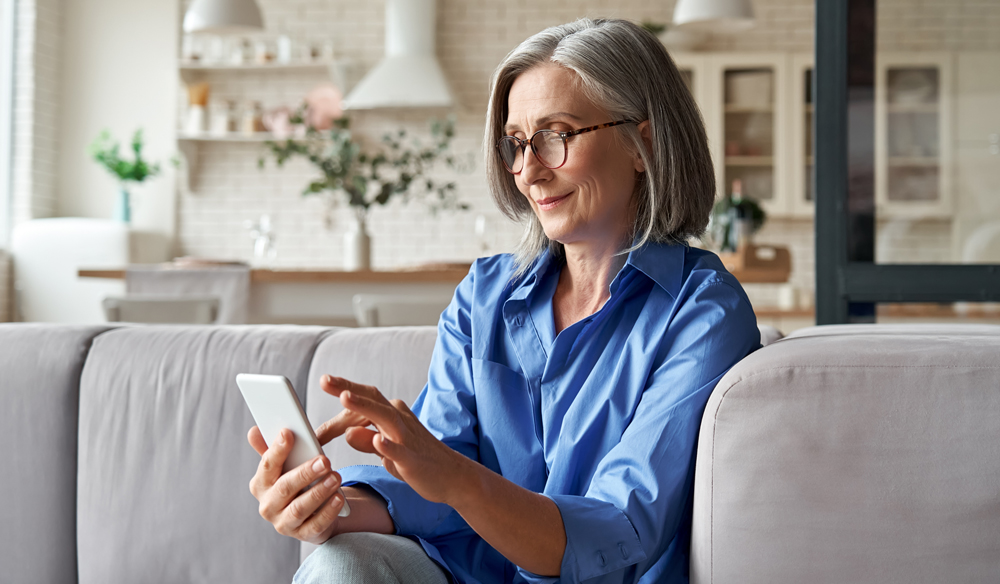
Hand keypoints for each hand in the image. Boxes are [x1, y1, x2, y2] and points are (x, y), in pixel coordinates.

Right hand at [247, 427, 347, 543]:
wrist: (310, 513)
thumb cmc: (296, 483)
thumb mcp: (285, 466)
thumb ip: (272, 449)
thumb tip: (254, 431)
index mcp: (260, 484)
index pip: (267, 466)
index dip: (277, 450)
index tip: (288, 433)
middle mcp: (268, 506)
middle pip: (285, 488)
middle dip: (305, 473)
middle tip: (324, 460)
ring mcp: (283, 523)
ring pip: (299, 508)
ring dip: (318, 492)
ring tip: (335, 477)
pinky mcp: (303, 535)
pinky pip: (315, 525)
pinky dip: (328, 512)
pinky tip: (338, 498)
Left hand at [321, 375, 467, 505]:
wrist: (453, 477)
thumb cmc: (418, 461)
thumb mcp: (386, 451)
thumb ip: (367, 440)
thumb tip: (347, 432)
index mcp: (392, 415)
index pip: (364, 402)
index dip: (342, 397)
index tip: (323, 385)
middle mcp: (400, 420)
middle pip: (372, 399)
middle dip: (348, 388)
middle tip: (325, 380)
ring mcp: (408, 438)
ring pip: (385, 417)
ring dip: (365, 406)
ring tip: (344, 397)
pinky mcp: (413, 459)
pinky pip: (399, 450)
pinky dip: (388, 445)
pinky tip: (376, 440)